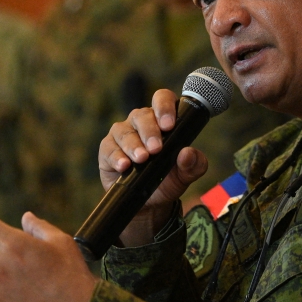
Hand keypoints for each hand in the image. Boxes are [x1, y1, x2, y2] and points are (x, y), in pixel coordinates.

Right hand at [99, 88, 207, 245]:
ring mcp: (123, 134)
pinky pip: (109, 148)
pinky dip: (117, 157)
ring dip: (133, 145)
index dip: (164, 107)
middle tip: (156, 149)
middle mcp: (141, 122)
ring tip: (142, 159)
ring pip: (125, 132)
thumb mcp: (186, 174)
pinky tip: (124, 166)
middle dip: (150, 131)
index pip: (162, 99)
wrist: (149, 202)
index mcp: (163, 119)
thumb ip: (194, 163)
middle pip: (142, 115)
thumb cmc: (168, 179)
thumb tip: (187, 153)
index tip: (169, 125)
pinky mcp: (107, 149)